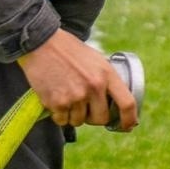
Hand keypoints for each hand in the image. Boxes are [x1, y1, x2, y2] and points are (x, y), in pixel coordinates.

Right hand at [17, 29, 136, 129]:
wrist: (40, 43)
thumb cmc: (68, 50)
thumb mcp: (95, 59)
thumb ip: (105, 79)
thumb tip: (113, 102)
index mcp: (106, 74)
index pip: (127, 103)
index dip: (129, 119)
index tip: (127, 126)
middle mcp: (93, 87)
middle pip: (101, 119)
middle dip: (93, 117)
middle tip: (84, 108)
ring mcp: (75, 96)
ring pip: (79, 121)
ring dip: (73, 115)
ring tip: (65, 98)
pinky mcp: (57, 102)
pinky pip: (62, 120)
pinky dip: (59, 115)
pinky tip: (55, 99)